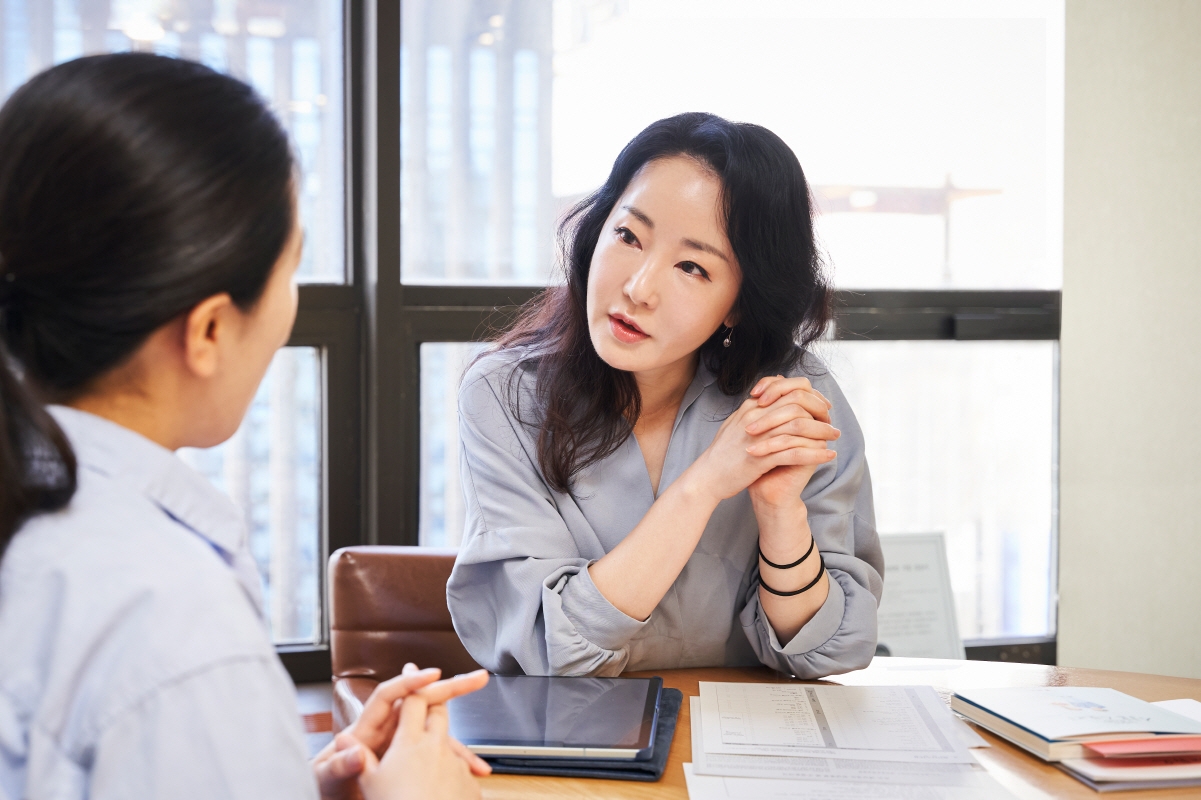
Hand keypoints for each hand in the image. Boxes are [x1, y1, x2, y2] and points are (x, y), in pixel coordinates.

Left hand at [314, 664, 491, 799]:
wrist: (328, 799)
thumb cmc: (321, 787)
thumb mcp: (325, 779)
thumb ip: (339, 765)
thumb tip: (353, 753)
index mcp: (365, 729)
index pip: (389, 695)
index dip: (410, 682)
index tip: (433, 674)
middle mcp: (385, 732)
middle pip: (421, 702)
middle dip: (450, 689)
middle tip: (477, 679)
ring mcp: (398, 745)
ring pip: (434, 731)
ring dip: (460, 735)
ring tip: (481, 733)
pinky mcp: (406, 760)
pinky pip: (435, 754)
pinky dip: (454, 761)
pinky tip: (471, 770)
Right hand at [685, 374, 838, 502]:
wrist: (707, 477)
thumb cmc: (724, 453)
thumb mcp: (737, 422)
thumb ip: (756, 406)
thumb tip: (774, 388)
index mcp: (750, 408)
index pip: (786, 390)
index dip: (809, 396)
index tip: (821, 406)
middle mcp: (755, 417)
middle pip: (796, 403)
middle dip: (819, 411)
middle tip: (832, 421)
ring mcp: (758, 437)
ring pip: (799, 427)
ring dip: (822, 432)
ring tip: (835, 438)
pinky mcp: (760, 458)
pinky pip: (795, 453)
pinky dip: (815, 454)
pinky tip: (828, 456)